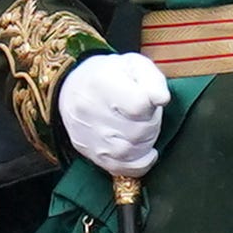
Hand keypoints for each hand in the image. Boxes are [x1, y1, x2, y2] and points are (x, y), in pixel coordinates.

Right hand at [58, 50, 170, 176]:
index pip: (139, 105)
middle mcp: (91, 113)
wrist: (70, 89)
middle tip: (148, 113)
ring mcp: (90, 137)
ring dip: (147, 142)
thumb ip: (152, 79)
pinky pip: (121, 169)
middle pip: (138, 130)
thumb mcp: (133, 64)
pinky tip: (147, 152)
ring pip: (130, 152)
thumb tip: (161, 100)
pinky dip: (140, 164)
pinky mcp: (91, 154)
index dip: (153, 104)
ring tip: (144, 128)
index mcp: (102, 84)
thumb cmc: (108, 74)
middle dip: (152, 122)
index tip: (152, 98)